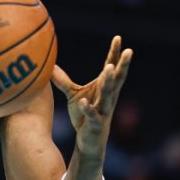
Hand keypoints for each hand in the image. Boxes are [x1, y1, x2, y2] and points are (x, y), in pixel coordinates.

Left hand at [52, 36, 132, 158]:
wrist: (89, 142)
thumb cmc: (84, 116)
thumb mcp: (73, 96)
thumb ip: (63, 81)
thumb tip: (50, 67)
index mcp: (104, 89)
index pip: (110, 68)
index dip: (114, 53)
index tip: (118, 38)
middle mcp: (108, 98)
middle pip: (117, 79)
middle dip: (122, 65)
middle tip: (129, 51)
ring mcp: (103, 110)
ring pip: (108, 95)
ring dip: (108, 82)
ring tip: (109, 68)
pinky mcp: (95, 123)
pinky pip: (93, 115)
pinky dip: (89, 108)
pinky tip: (85, 102)